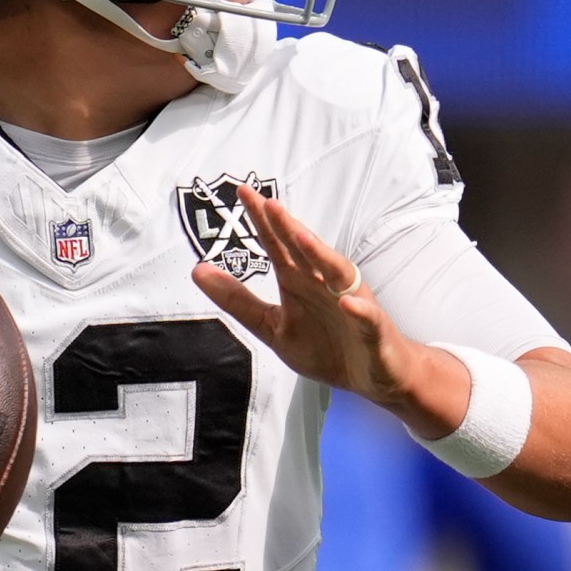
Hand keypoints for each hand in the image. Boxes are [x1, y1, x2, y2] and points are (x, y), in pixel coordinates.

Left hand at [191, 186, 432, 413]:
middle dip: (288, 226)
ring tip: (302, 238)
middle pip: (306, 251)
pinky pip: (367, 317)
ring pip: (338, 274)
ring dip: (321, 255)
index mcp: (300, 282)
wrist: (373, 377)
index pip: (278, 246)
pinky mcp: (373, 329)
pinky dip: (358, 310)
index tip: (242, 193)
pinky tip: (347, 302)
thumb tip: (198, 272)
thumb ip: (238, 301)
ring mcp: (352, 304)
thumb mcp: (273, 327)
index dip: (262, 221)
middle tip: (268, 203)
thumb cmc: (326, 347)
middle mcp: (326, 284)